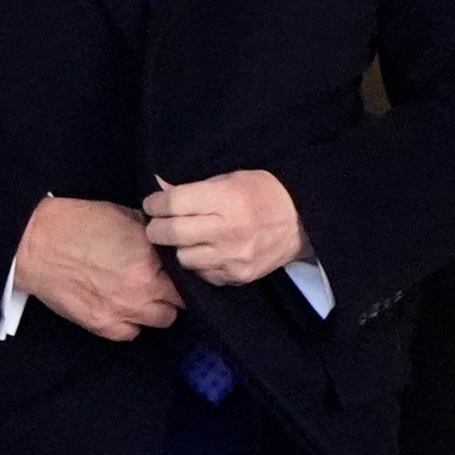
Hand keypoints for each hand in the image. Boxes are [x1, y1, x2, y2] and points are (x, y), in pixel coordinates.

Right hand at [13, 197, 183, 341]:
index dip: (184, 273)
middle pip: (179, 304)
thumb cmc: (78, 224)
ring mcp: (122, 312)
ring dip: (156, 309)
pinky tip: (122, 306)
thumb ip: (152, 235)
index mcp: (149, 261)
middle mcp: (141, 291)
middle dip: (174, 293)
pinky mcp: (102, 325)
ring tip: (142, 294)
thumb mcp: (125, 216)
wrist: (37, 243)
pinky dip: (130, 322)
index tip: (178, 270)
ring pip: (160, 321)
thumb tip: (170, 241)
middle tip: (162, 281)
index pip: (187, 278)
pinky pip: (131, 333)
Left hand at [143, 171, 307, 286]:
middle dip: (157, 228)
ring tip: (185, 238)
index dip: (156, 204)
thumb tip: (159, 188)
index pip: (174, 204)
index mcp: (226, 199)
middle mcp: (229, 230)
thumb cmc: (263, 192)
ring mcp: (234, 257)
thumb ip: (194, 186)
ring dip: (179, 248)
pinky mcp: (239, 276)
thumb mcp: (230, 178)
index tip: (152, 205)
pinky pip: (203, 274)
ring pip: (184, 258)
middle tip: (158, 224)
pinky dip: (199, 264)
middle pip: (172, 233)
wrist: (302, 221)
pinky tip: (206, 251)